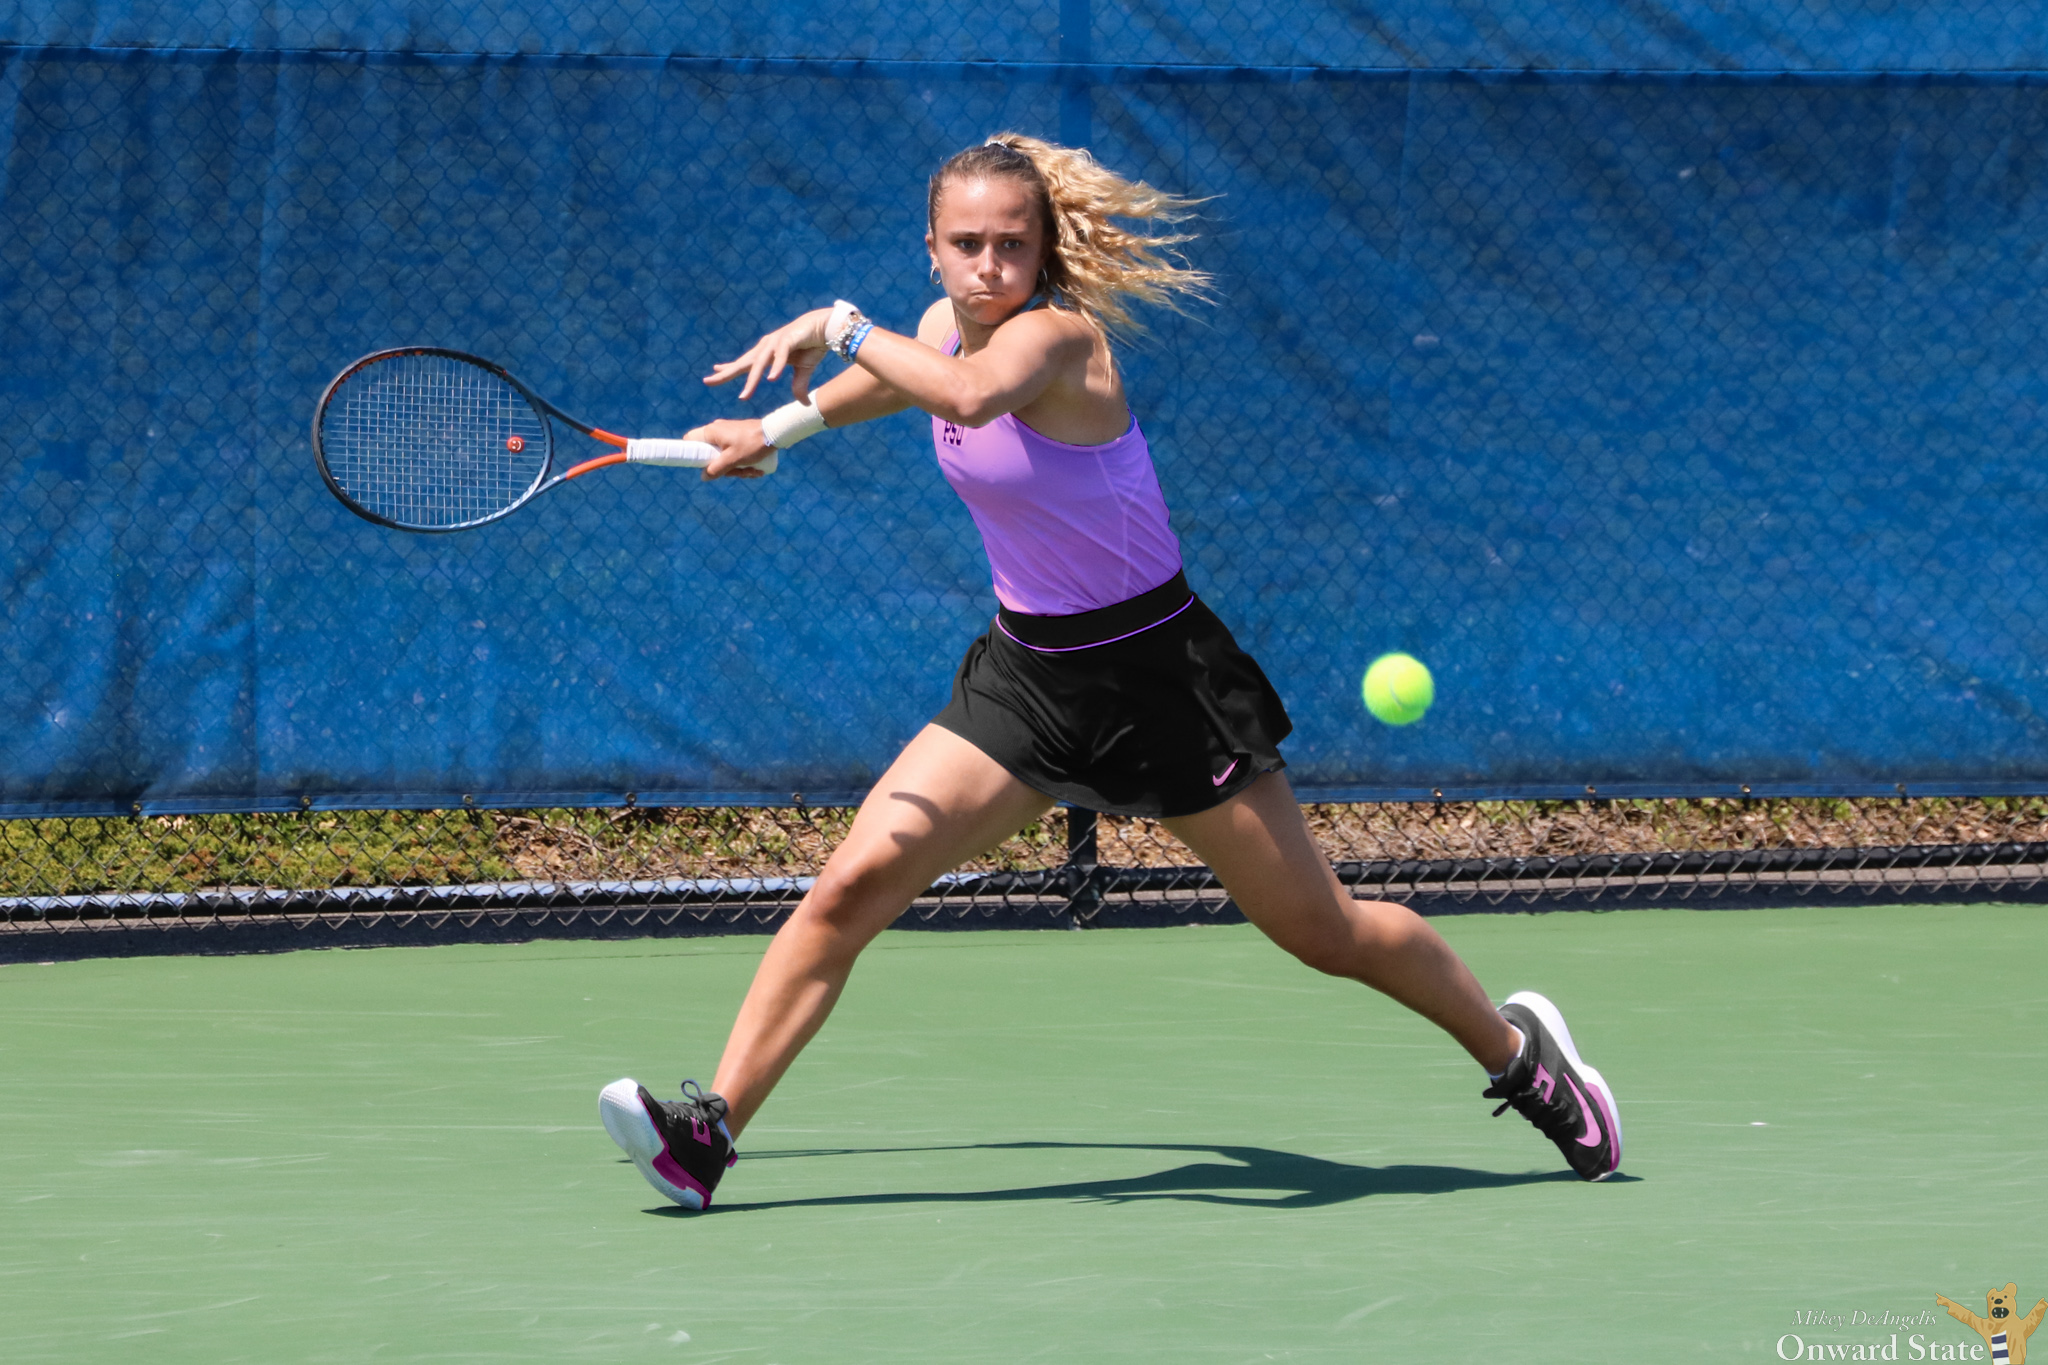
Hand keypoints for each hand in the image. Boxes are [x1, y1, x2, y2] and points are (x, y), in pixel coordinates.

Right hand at [683, 418, 774, 479]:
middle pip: (710, 455)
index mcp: (711, 432)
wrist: (775, 432)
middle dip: (726, 469)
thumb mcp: (733, 460)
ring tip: (754, 471)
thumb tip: (703, 477)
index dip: (692, 454)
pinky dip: (743, 462)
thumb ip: (716, 469)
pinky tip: (757, 469)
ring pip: (725, 457)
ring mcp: (728, 434)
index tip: (703, 466)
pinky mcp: (738, 437)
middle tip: (740, 473)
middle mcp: (717, 430)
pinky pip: (735, 453)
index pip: (690, 440)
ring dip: (739, 468)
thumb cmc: (752, 444)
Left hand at [703, 308, 833, 401]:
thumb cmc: (812, 346)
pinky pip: (781, 355)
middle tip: (709, 380)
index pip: (744, 363)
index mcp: (767, 353)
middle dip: (728, 372)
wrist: (826, 327)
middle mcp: (767, 346)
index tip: (715, 371)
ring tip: (744, 395)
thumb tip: (802, 403)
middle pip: (745, 363)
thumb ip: (798, 385)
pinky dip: (776, 366)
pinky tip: (772, 378)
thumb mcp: (803, 370)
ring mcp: (776, 342)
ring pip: (760, 363)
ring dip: (752, 380)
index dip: (729, 368)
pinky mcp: (789, 338)